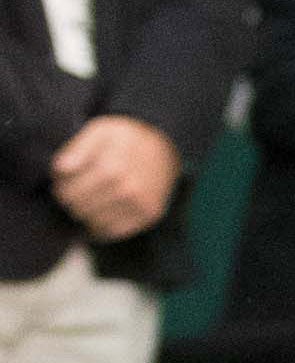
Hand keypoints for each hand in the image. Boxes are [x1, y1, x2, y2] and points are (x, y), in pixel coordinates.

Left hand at [46, 114, 178, 242]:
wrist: (166, 147)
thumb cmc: (127, 138)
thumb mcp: (101, 131)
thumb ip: (77, 148)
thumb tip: (60, 170)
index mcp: (111, 168)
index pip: (67, 193)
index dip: (60, 187)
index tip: (65, 181)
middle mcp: (128, 189)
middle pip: (78, 209)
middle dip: (72, 201)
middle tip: (78, 190)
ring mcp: (141, 204)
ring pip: (94, 223)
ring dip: (87, 213)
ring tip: (91, 199)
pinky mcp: (150, 215)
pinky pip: (113, 232)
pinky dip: (102, 226)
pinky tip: (103, 212)